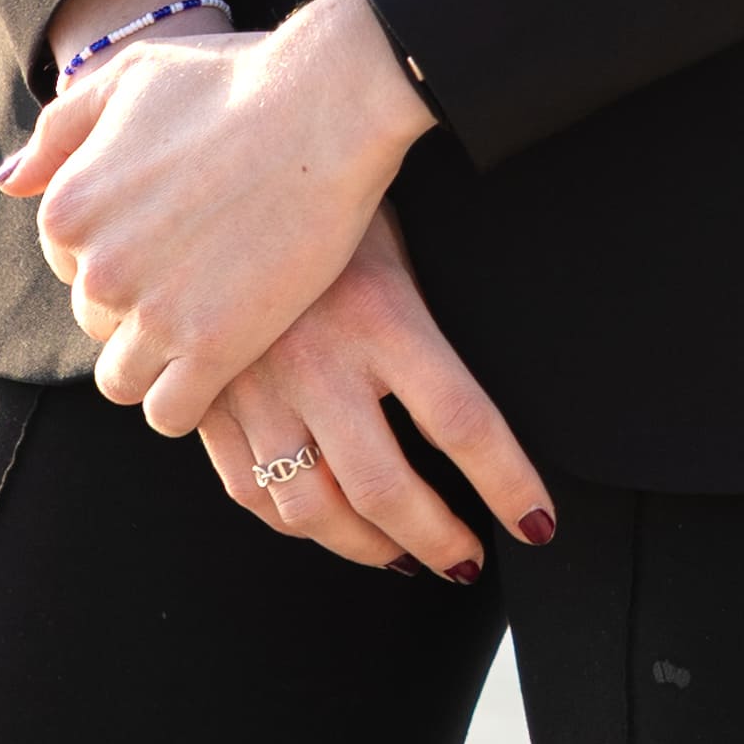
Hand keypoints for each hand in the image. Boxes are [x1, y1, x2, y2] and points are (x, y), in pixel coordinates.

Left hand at [0, 0, 438, 436]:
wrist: (328, 106)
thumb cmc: (238, 78)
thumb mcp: (132, 76)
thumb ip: (61, 130)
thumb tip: (10, 184)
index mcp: (68, 208)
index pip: (71, 266)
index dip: (125, 253)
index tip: (174, 239)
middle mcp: (97, 268)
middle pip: (98, 322)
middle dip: (141, 307)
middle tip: (205, 276)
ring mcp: (152, 314)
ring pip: (124, 379)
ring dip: (159, 362)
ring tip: (212, 328)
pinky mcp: (211, 350)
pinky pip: (170, 413)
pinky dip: (190, 401)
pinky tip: (225, 366)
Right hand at [199, 210, 555, 578]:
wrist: (211, 183)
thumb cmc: (328, 206)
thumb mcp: (398, 243)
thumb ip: (428, 322)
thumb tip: (478, 411)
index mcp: (382, 315)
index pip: (463, 422)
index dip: (508, 485)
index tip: (536, 523)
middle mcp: (318, 361)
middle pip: (387, 488)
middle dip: (438, 540)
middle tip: (466, 561)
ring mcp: (255, 388)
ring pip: (312, 508)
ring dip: (368, 548)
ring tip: (403, 556)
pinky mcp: (206, 402)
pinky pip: (251, 492)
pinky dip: (296, 524)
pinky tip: (327, 524)